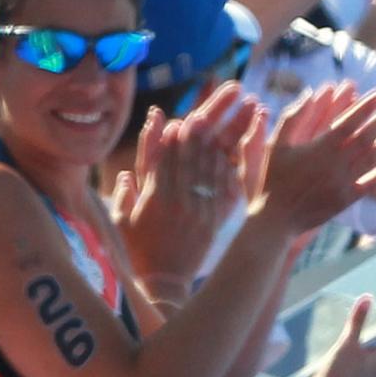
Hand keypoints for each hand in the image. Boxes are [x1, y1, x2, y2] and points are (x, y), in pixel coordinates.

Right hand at [114, 82, 262, 285]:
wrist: (162, 283)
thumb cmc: (139, 248)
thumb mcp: (124, 215)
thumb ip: (129, 184)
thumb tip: (140, 147)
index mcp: (154, 195)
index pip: (169, 154)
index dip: (182, 132)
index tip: (193, 113)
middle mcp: (177, 198)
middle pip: (197, 151)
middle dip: (216, 120)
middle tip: (234, 92)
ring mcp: (198, 209)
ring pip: (216, 163)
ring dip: (236, 132)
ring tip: (251, 106)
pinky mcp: (214, 219)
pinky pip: (226, 186)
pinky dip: (235, 163)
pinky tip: (248, 143)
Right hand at [249, 82, 375, 232]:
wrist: (275, 220)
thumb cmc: (273, 179)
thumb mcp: (277, 144)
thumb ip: (293, 117)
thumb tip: (310, 92)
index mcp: (320, 148)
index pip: (350, 122)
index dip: (367, 107)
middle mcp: (336, 164)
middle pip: (367, 136)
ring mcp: (344, 183)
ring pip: (373, 156)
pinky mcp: (347, 200)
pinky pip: (373, 182)